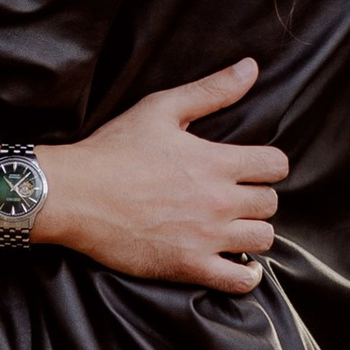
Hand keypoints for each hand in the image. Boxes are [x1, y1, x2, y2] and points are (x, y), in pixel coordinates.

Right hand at [38, 61, 286, 288]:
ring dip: (253, 234)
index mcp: (217, 162)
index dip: (269, 165)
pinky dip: (245, 276)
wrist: (74, 195)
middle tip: (237, 199)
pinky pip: (239, 281)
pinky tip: (236, 265)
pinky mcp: (188, 266)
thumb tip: (251, 67)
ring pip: (262, 240)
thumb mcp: (161, 109)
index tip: (253, 169)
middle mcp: (219, 201)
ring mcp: (206, 237)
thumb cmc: (113, 150)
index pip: (276, 165)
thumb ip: (211, 90)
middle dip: (258, 199)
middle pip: (271, 204)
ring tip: (234, 229)